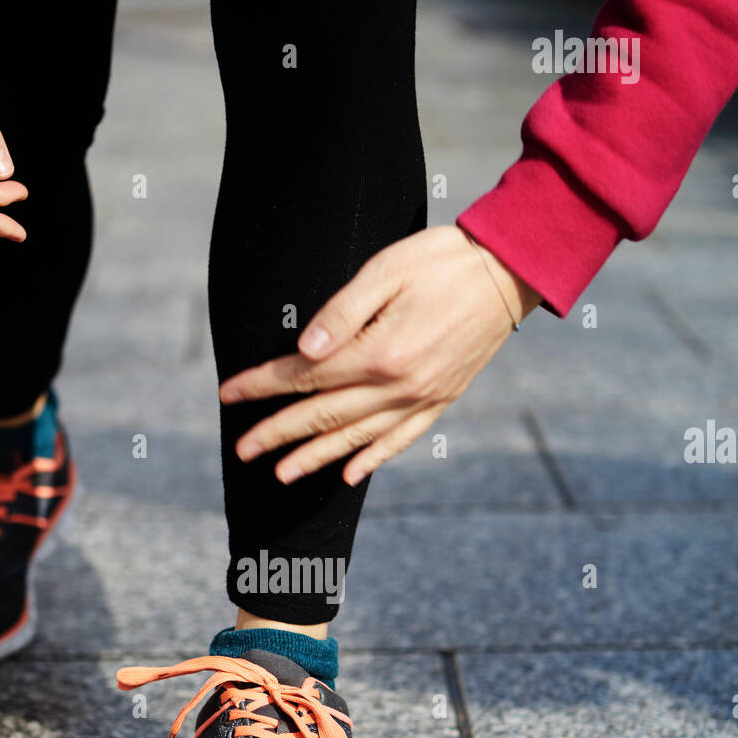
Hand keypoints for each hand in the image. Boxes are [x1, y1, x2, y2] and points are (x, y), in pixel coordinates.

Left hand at [220, 226, 541, 484]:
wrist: (509, 271)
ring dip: (316, 457)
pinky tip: (350, 475)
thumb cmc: (441, 261)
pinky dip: (373, 458)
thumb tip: (303, 350)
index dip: (263, 386)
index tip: (229, 395)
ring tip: (282, 475)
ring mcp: (422, 397)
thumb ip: (341, 313)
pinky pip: (401, 439)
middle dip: (278, 433)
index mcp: (379, 352)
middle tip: (242, 450)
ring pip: (357, 436)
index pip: (305, 376)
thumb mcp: (385, 270)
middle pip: (324, 414)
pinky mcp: (442, 400)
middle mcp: (398, 385)